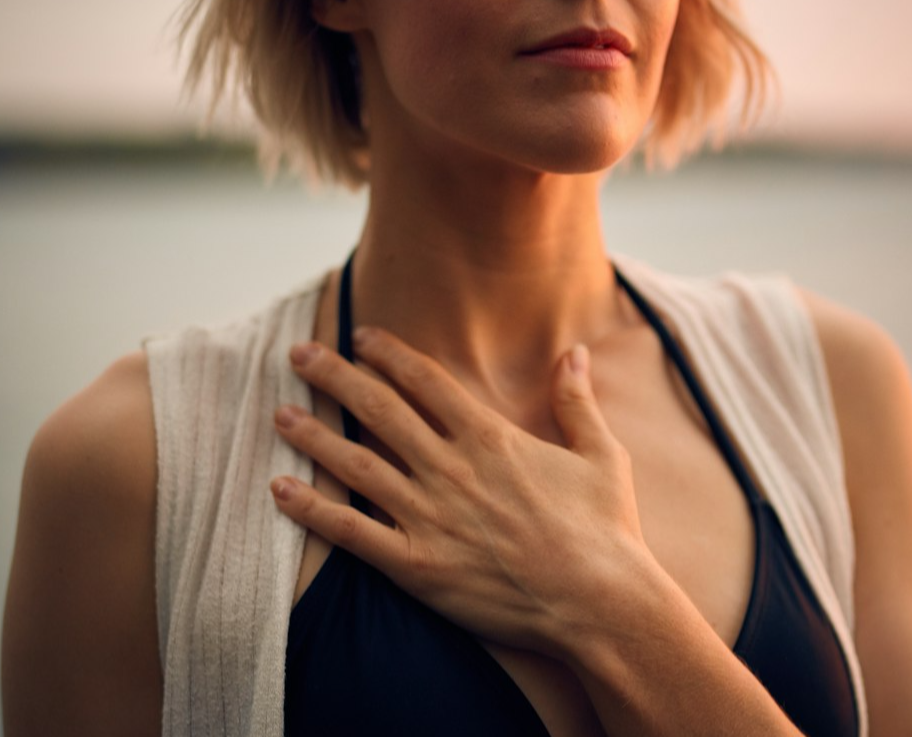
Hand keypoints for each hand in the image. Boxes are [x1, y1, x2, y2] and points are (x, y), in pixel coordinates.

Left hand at [270, 327, 649, 655]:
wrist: (601, 604)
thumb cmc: (605, 529)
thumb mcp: (600, 453)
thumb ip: (577, 399)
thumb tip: (574, 350)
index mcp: (489, 437)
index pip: (424, 380)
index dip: (388, 353)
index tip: (360, 335)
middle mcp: (451, 468)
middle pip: (379, 409)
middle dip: (335, 376)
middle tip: (300, 354)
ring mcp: (430, 516)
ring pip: (357, 464)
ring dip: (313, 435)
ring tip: (279, 413)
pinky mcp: (417, 565)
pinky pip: (352, 533)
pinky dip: (313, 510)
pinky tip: (280, 490)